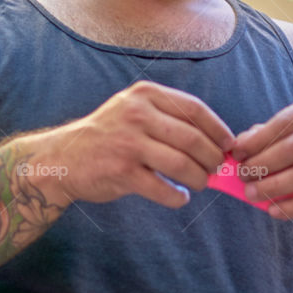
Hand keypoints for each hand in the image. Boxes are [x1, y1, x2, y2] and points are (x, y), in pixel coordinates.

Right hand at [47, 81, 235, 207]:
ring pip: (181, 164)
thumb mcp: (134, 111)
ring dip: (199, 178)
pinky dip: (177, 197)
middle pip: (192, 138)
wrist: (63, 158)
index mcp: (145, 95)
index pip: (194, 109)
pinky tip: (180, 197)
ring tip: (201, 183)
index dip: (218, 129)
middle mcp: (137, 115)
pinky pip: (162, 189)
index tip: (229, 144)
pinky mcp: (121, 172)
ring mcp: (128, 143)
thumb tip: (215, 141)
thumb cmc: (109, 135)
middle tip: (216, 168)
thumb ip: (168, 119)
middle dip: (212, 157)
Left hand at [231, 97, 292, 220]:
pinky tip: (272, 211)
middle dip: (261, 164)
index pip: (283, 123)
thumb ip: (269, 133)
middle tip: (242, 176)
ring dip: (272, 187)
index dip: (257, 140)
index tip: (237, 153)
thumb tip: (239, 143)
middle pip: (291, 149)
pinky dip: (292, 208)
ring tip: (250, 194)